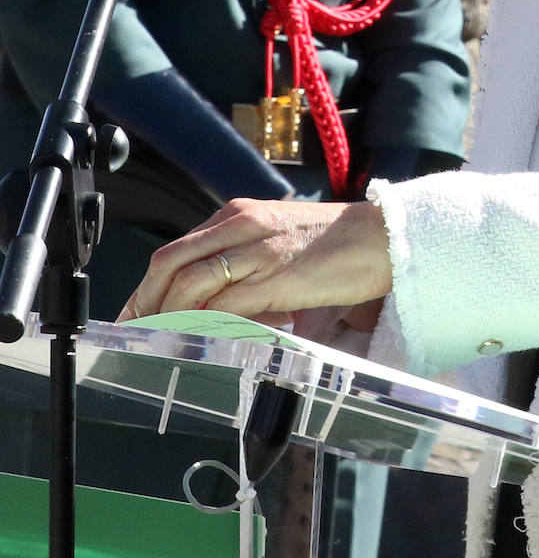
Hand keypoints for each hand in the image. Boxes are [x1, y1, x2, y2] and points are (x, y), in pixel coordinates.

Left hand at [118, 197, 391, 323]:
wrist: (383, 237)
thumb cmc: (336, 244)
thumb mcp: (279, 241)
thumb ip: (245, 261)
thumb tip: (212, 301)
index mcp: (239, 214)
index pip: (175, 250)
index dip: (147, 287)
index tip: (136, 315)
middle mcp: (242, 224)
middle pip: (171, 263)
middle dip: (145, 302)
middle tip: (136, 334)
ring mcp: (258, 248)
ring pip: (190, 283)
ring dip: (168, 317)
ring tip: (159, 344)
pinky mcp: (276, 275)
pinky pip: (225, 303)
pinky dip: (203, 324)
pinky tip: (196, 341)